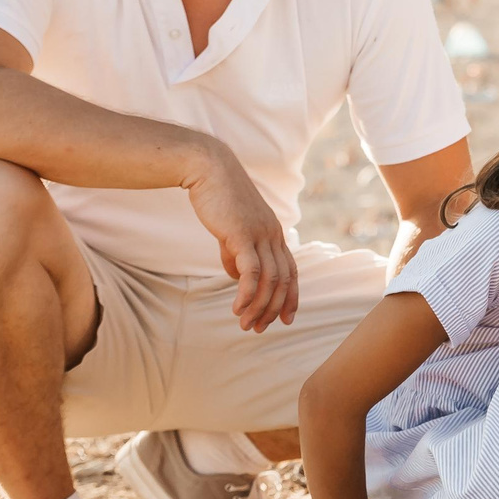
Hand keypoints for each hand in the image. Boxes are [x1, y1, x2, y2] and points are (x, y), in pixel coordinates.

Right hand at [186, 139, 297, 331]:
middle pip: (283, 280)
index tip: (285, 319)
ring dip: (258, 306)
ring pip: (269, 280)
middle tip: (259, 329)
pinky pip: (251, 271)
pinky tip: (238, 308)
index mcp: (274, 233)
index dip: (290, 297)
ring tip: (245, 324)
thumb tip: (237, 276)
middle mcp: (273, 235)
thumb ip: (236, 252)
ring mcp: (260, 234)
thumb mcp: (231, 229)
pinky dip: (247, 293)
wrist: (208, 169)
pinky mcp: (242, 234)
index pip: (291, 271)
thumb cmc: (217, 198)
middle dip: (274, 308)